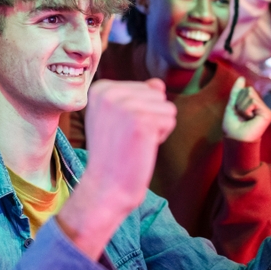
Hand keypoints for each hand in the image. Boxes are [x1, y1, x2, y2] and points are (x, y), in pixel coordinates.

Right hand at [58, 80, 175, 258]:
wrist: (105, 186)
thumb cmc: (114, 154)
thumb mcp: (119, 117)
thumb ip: (138, 96)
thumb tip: (158, 83)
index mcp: (100, 88)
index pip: (143, 88)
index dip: (139, 112)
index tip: (120, 130)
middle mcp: (109, 92)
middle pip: (156, 94)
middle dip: (150, 118)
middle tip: (128, 138)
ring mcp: (125, 105)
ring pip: (166, 107)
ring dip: (157, 128)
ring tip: (134, 143)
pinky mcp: (141, 120)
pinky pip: (170, 120)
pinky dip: (161, 137)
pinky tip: (141, 148)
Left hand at [222, 78, 270, 142]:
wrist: (235, 139)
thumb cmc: (232, 126)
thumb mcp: (232, 105)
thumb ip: (237, 91)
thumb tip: (242, 78)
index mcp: (253, 104)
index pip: (245, 89)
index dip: (237, 99)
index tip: (238, 112)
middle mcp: (261, 106)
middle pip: (248, 90)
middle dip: (240, 102)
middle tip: (241, 115)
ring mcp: (265, 110)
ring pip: (250, 94)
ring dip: (242, 107)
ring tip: (245, 118)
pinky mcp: (268, 113)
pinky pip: (253, 101)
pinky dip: (246, 109)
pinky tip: (250, 119)